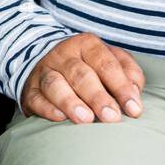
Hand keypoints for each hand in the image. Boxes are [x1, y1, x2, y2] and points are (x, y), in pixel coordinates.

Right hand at [20, 33, 144, 123]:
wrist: (47, 59)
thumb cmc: (89, 66)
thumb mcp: (111, 61)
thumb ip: (128, 74)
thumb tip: (135, 94)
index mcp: (87, 44)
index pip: (107, 64)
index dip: (122, 87)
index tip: (134, 109)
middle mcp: (64, 55)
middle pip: (81, 75)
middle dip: (98, 97)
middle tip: (112, 117)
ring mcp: (44, 71)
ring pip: (55, 84)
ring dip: (71, 102)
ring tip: (86, 119)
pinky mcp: (30, 89)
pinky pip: (36, 97)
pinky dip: (47, 108)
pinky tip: (60, 118)